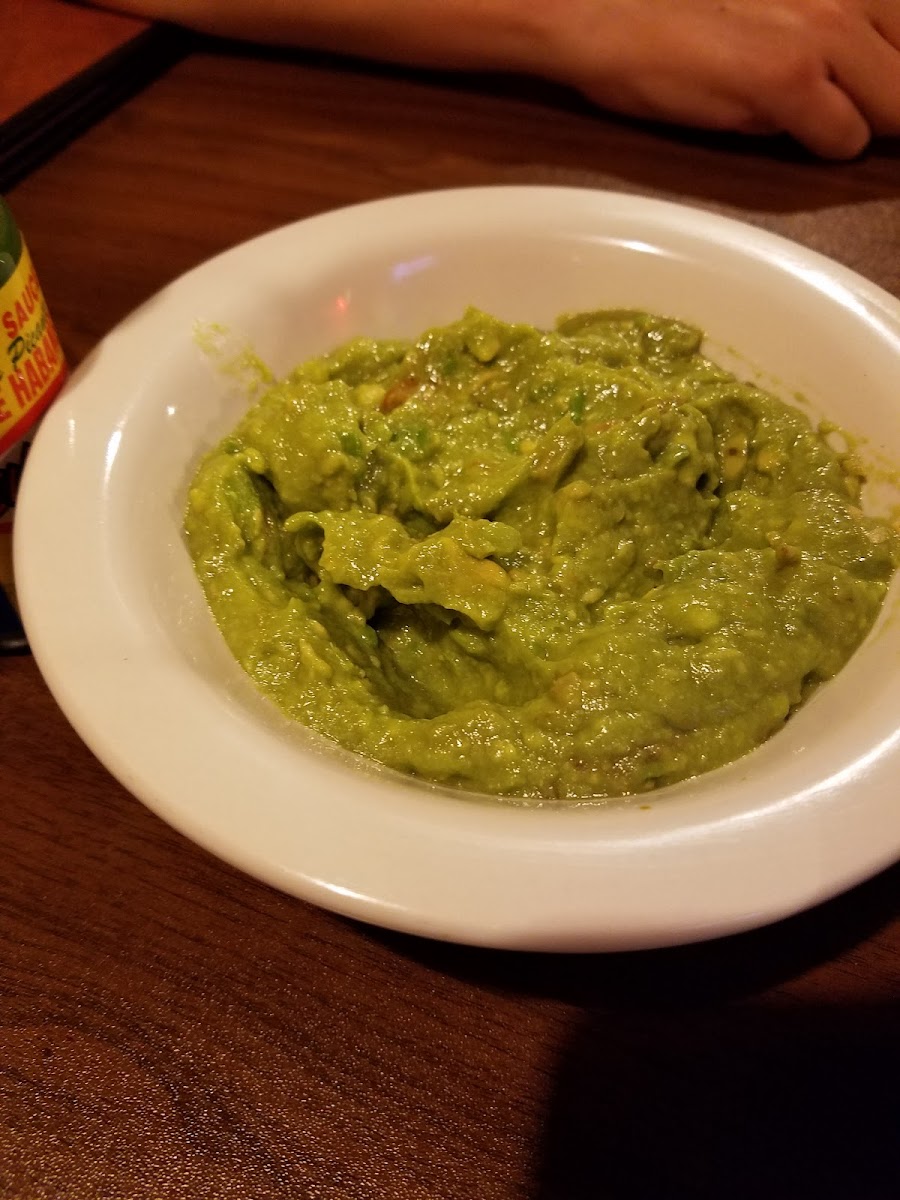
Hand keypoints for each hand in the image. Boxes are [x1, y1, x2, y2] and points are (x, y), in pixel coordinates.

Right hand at [543, 0, 899, 156]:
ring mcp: (820, 29)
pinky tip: (783, 128)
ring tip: (815, 116)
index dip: (893, 72)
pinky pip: (844, 138)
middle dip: (890, 98)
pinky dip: (824, 147)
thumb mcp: (774, 1)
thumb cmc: (677, 7)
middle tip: (853, 110)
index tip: (876, 88)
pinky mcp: (784, 75)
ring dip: (864, 122)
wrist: (604, 9)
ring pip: (895, 106)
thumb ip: (828, 23)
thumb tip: (866, 74)